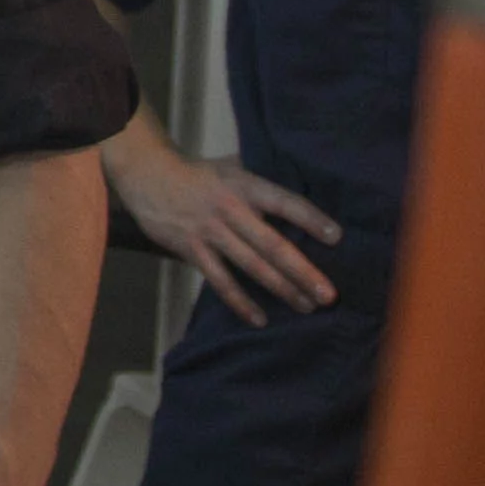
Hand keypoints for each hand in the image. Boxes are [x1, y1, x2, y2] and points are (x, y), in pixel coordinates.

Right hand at [105, 132, 340, 325]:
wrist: (149, 176)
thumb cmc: (200, 174)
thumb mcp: (233, 167)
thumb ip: (262, 182)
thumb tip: (303, 189)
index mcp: (245, 185)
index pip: (284, 202)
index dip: (310, 218)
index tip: (336, 237)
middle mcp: (230, 209)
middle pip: (272, 244)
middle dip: (303, 271)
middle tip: (329, 294)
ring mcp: (210, 232)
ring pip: (251, 266)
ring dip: (281, 289)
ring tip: (307, 306)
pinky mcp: (192, 250)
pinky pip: (220, 281)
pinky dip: (240, 302)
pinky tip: (260, 318)